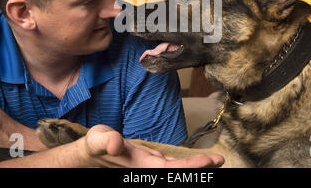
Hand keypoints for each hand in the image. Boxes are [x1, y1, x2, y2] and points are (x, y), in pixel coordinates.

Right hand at [78, 124, 224, 167]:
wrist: (91, 153)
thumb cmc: (95, 146)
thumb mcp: (97, 139)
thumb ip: (105, 141)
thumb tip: (115, 144)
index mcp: (139, 166)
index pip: (168, 169)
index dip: (188, 167)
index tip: (206, 161)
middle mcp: (147, 170)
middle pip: (177, 172)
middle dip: (198, 168)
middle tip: (219, 160)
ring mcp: (150, 167)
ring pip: (177, 169)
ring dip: (196, 166)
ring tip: (216, 161)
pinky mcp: (151, 162)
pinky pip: (173, 165)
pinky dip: (187, 163)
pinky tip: (198, 161)